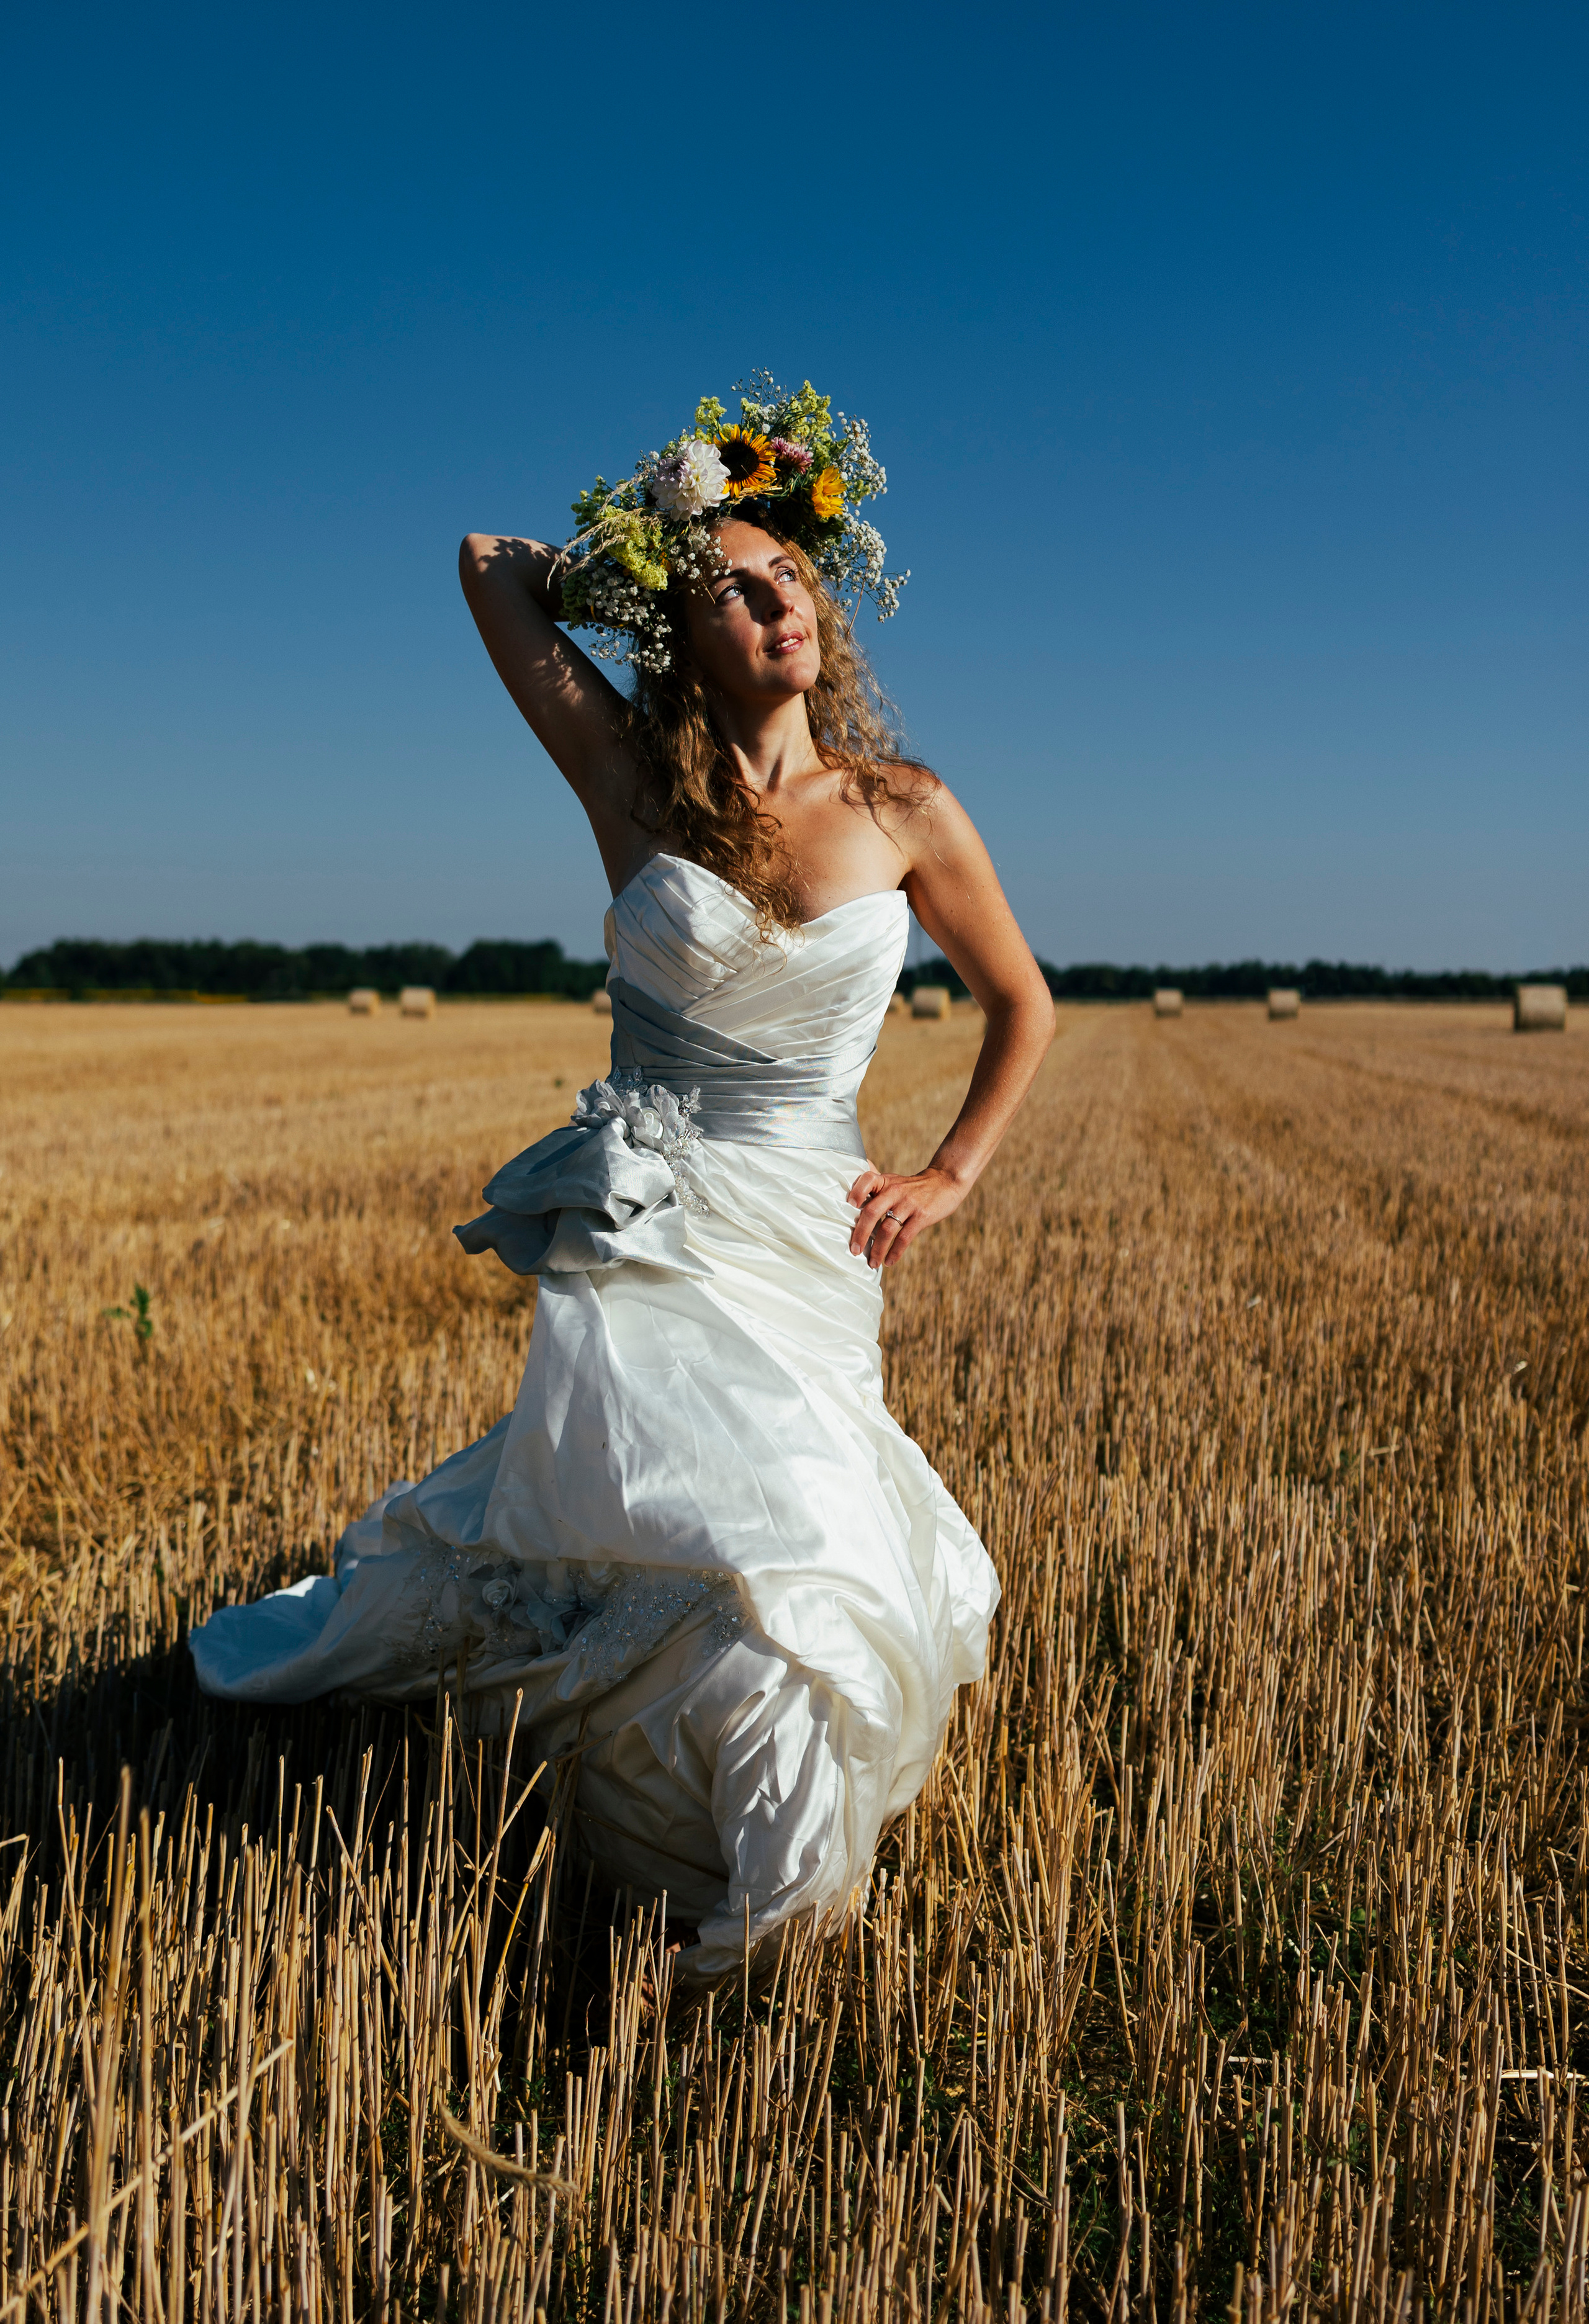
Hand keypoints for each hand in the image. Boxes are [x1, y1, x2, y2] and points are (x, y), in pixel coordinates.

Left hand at [846, 1164, 966, 1268]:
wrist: (944, 1182)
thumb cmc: (912, 1187)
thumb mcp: (894, 1181)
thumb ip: (875, 1190)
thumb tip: (850, 1208)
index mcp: (885, 1181)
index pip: (866, 1180)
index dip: (855, 1192)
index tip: (847, 1206)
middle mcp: (894, 1191)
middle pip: (871, 1212)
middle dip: (860, 1234)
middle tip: (854, 1250)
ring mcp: (909, 1203)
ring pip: (887, 1229)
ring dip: (877, 1249)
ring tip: (872, 1263)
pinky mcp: (922, 1216)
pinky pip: (904, 1237)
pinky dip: (895, 1252)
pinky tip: (889, 1261)